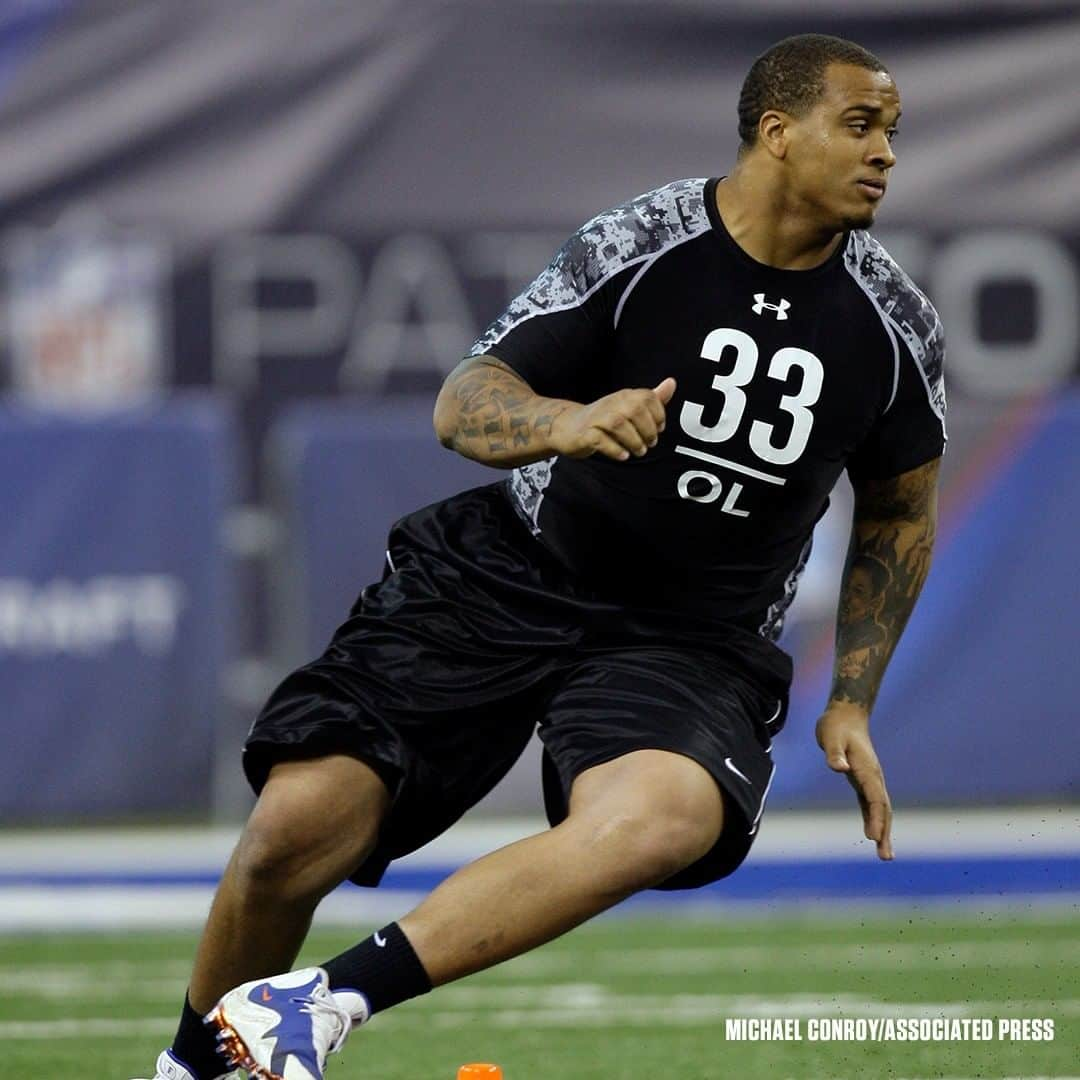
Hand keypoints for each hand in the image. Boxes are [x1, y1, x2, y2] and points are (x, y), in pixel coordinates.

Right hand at [550, 378, 675, 460]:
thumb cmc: (603, 419)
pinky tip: (624, 456)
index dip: (658, 414)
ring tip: (639, 451)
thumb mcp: (628, 407)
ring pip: (618, 424)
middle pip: (635, 410)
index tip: (659, 429)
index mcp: (624, 396)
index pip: (647, 397)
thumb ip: (651, 398)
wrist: (568, 426)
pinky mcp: (585, 434)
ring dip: (634, 441)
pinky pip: (600, 439)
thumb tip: (672, 383)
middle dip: (648, 429)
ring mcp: (596, 419)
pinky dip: (615, 449)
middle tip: (650, 443)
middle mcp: (610, 404)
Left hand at [815, 704, 893, 859]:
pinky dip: (875, 820)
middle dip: (885, 832)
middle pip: (883, 808)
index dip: (876, 818)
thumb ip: (834, 753)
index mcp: (867, 769)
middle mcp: (873, 777)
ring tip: (885, 854)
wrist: (845, 715)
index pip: (874, 798)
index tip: (873, 836)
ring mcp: (870, 779)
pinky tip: (874, 834)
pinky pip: (871, 804)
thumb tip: (839, 768)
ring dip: (883, 830)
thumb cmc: (835, 726)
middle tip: (886, 856)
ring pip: (880, 809)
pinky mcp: (863, 780)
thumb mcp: (830, 737)